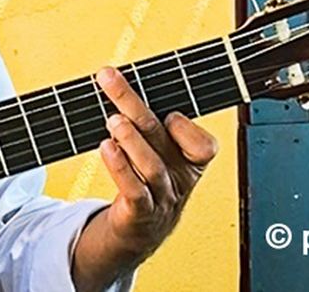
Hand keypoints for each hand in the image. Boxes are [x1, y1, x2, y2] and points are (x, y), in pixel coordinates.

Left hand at [95, 65, 217, 258]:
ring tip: (112, 119)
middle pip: (160, 137)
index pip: (202, 145)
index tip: (167, 110)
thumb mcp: (159, 154)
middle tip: (110, 79)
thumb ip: (149, 124)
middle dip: (133, 104)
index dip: (185, 127)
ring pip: (151, 166)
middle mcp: (178, 178)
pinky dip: (120, 168)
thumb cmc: (147, 181)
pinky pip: (134, 190)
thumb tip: (115, 78)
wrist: (139, 230)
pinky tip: (106, 148)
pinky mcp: (139, 213)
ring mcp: (161, 197)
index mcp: (189, 162)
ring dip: (130, 139)